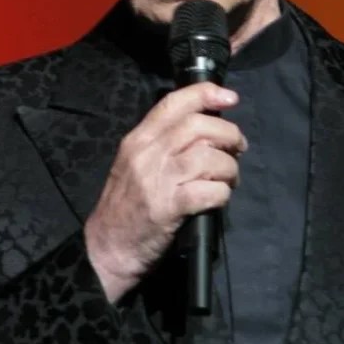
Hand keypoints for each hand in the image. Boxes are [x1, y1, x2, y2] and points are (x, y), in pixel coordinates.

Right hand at [83, 82, 245, 302]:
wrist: (105, 249)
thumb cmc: (124, 206)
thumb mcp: (134, 163)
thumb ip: (163, 144)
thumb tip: (205, 130)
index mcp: (138, 139)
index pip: (173, 103)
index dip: (205, 94)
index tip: (230, 97)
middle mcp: (147, 153)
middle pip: (197, 127)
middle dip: (228, 134)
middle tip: (238, 147)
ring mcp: (157, 180)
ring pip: (208, 158)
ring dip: (229, 168)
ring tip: (229, 179)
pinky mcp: (168, 208)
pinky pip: (208, 191)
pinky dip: (222, 193)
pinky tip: (219, 198)